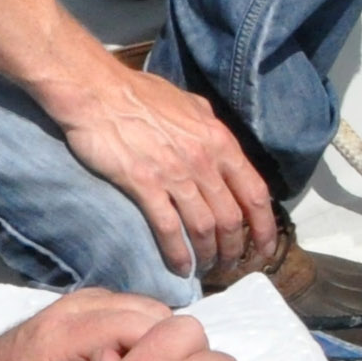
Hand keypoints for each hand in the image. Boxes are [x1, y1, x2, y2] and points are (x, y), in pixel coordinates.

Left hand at [0, 288, 185, 360]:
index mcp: (60, 336)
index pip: (135, 325)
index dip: (167, 353)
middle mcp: (74, 307)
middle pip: (150, 311)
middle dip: (169, 346)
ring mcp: (83, 300)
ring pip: (148, 308)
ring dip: (160, 340)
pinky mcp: (91, 303)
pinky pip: (137, 311)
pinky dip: (148, 334)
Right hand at [40, 61, 275, 286]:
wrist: (97, 90)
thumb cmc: (140, 94)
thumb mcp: (189, 104)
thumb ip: (209, 127)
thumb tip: (219, 141)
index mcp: (219, 141)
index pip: (255, 193)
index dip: (264, 227)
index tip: (264, 249)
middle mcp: (204, 160)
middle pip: (232, 218)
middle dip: (234, 250)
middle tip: (229, 266)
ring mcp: (175, 173)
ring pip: (204, 227)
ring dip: (208, 255)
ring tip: (205, 269)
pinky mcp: (144, 184)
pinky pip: (169, 228)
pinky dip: (178, 253)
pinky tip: (180, 268)